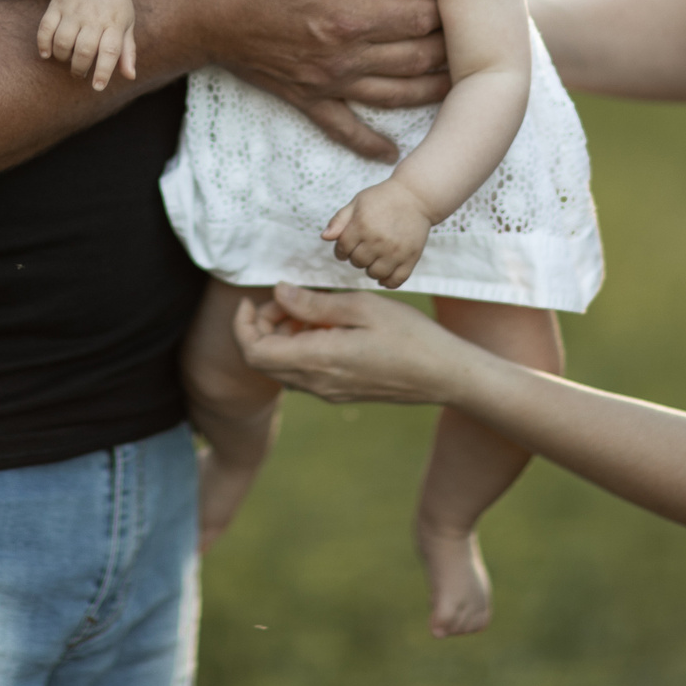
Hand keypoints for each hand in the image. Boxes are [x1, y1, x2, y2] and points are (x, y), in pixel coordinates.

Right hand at [36, 0, 137, 90]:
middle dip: (79, 68)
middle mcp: (94, 15)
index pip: (110, 50)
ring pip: (62, 41)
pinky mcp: (56, 4)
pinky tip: (47, 53)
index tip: (97, 87)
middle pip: (83, 49)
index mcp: (115, 21)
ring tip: (67, 60)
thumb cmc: (114, 2)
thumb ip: (127, 50)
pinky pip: (45, 28)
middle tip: (79, 73)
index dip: (103, 71)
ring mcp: (74, 9)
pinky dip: (43, 44)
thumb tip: (130, 77)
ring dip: (62, 57)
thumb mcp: (126, 22)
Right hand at [153, 0, 449, 159]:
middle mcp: (342, 57)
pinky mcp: (307, 99)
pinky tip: (393, 151)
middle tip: (472, 42)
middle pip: (414, 60)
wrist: (200, 16)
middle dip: (448, 51)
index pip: (415, 19)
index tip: (462, 2)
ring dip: (430, 93)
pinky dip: (370, 143)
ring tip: (458, 86)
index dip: (445, 12)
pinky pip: (343, 128)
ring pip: (393, 96)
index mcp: (346, 16)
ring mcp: (326, 83)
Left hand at [234, 282, 461, 403]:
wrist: (443, 374)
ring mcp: (328, 393)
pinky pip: (304, 373)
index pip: (255, 353)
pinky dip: (300, 348)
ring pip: (283, 368)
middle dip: (262, 327)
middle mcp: (317, 384)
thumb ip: (314, 305)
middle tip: (286, 297)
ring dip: (282, 337)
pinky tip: (326, 326)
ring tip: (308, 308)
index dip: (243, 325)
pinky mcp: (340, 392)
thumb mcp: (361, 307)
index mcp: (318, 360)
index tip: (250, 299)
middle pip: (264, 362)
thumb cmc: (408, 335)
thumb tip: (279, 292)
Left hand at [321, 178, 433, 287]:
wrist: (415, 196)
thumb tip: (324, 237)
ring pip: (374, 274)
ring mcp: (395, 251)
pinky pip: (396, 280)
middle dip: (356, 256)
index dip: (342, 249)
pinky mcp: (411, 258)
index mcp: (362, 225)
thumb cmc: (383, 198)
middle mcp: (378, 240)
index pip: (342, 248)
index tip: (348, 245)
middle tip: (364, 247)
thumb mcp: (357, 202)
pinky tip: (384, 274)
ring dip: (371, 268)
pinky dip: (388, 281)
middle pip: (357, 262)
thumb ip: (339, 220)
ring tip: (375, 257)